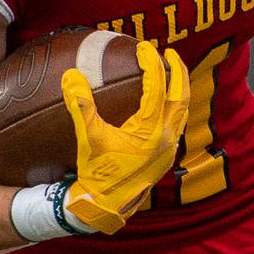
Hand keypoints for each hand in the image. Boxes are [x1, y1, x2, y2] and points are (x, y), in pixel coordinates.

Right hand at [61, 41, 188, 233]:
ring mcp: (170, 148)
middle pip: (182, 96)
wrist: (106, 205)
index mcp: (150, 130)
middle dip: (178, 71)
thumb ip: (81, 106)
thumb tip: (70, 75)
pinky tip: (165, 103)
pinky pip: (178, 123)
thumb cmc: (97, 172)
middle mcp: (167, 137)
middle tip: (169, 52)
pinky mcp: (167, 155)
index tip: (144, 47)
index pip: (158, 87)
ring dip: (180, 89)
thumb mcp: (88, 137)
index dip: (152, 64)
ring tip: (172, 72)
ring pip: (183, 111)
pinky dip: (175, 107)